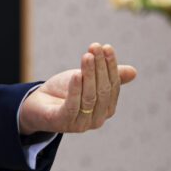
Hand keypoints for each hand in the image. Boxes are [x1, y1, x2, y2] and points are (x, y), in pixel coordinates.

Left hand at [18, 43, 136, 134]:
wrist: (37, 105)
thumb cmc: (64, 91)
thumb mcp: (87, 80)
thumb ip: (108, 76)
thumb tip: (134, 72)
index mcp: (106, 109)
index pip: (113, 85)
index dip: (111, 66)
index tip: (106, 47)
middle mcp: (97, 119)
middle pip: (103, 90)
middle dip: (100, 67)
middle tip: (95, 47)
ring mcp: (81, 123)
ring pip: (89, 97)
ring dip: (89, 74)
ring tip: (86, 56)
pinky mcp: (63, 123)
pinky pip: (72, 107)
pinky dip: (75, 90)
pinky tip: (76, 75)